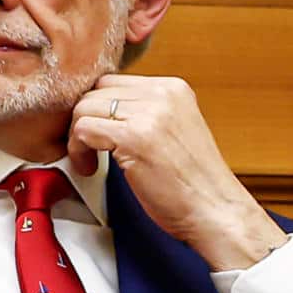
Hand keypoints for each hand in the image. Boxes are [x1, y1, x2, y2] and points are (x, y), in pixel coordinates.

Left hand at [67, 75, 285, 271]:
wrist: (215, 211)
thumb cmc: (190, 182)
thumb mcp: (172, 130)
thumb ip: (143, 112)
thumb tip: (99, 107)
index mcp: (174, 88)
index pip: (112, 81)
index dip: (97, 109)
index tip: (96, 133)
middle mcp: (163, 94)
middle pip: (95, 91)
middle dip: (84, 120)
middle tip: (89, 148)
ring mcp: (149, 113)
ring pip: (85, 108)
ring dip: (78, 137)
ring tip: (91, 161)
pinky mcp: (133, 137)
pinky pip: (82, 129)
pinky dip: (78, 151)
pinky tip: (91, 168)